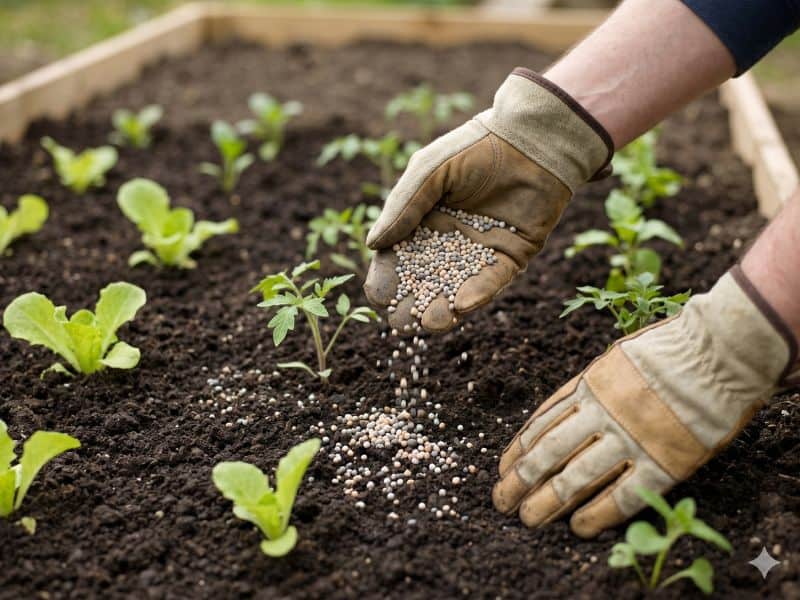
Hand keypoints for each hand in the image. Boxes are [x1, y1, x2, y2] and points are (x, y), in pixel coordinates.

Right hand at [364, 69, 612, 333]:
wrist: (530, 141)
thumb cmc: (473, 148)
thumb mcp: (428, 172)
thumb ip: (402, 207)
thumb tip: (372, 245)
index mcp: (420, 224)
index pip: (395, 262)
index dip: (385, 281)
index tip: (380, 295)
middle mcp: (447, 244)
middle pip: (422, 285)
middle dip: (411, 305)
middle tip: (403, 321)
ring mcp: (479, 254)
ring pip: (456, 290)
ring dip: (443, 309)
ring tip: (433, 323)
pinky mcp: (511, 258)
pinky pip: (492, 282)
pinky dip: (477, 295)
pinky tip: (463, 306)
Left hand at [493, 267, 795, 536]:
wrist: (719, 352)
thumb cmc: (668, 351)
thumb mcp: (613, 359)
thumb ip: (586, 387)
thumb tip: (555, 415)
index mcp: (589, 386)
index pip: (540, 424)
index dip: (518, 450)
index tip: (503, 469)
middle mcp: (602, 413)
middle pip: (549, 453)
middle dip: (520, 480)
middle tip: (502, 501)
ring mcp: (631, 438)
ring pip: (576, 477)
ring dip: (548, 501)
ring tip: (529, 520)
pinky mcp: (664, 462)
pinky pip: (623, 495)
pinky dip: (598, 515)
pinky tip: (579, 528)